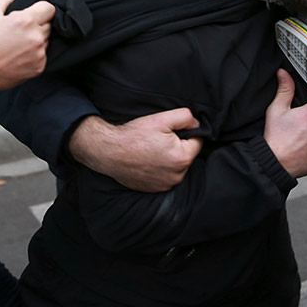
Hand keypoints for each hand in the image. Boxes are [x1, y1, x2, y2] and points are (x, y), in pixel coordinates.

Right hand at [0, 0, 54, 112]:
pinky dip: (33, 55)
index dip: (40, 9)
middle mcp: (36, 38)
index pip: (49, 8)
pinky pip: (42, 56)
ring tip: (15, 45)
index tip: (30, 14)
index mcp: (26, 21)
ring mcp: (39, 55)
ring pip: (46, 40)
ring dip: (36, 40)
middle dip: (36, 24)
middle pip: (48, 24)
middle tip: (17, 31)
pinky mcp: (38, 68)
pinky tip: (17, 56)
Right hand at [68, 110, 202, 191]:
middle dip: (177, 147)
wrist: (109, 152)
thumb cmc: (134, 136)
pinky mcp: (155, 189)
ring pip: (176, 167)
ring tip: (151, 150)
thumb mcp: (161, 119)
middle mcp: (177, 176)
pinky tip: (147, 161)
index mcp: (182, 158)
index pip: (197, 142)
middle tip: (159, 140)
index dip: (185, 133)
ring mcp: (165, 185)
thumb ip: (185, 117)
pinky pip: (165, 176)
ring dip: (169, 159)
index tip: (170, 132)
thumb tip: (196, 124)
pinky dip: (159, 169)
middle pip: (186, 155)